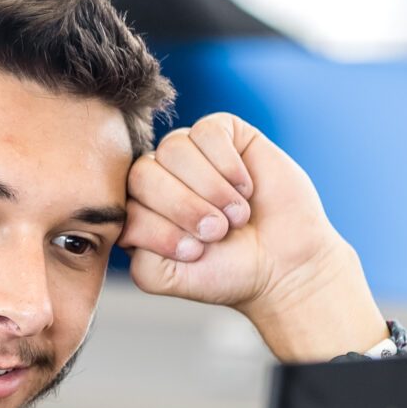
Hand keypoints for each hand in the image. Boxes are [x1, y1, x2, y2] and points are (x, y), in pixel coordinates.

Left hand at [118, 113, 387, 361]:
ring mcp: (189, 154)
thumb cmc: (226, 272)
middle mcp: (159, 177)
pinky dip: (227, 163)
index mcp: (139, 210)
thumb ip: (135, 249)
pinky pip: (207, 131)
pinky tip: (245, 186)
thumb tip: (128, 215)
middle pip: (144, 173)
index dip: (158, 228)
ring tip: (236, 214)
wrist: (283, 265)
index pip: (123, 203)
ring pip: (174, 148)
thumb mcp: (167, 276)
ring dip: (209, 187)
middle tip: (217, 232)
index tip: (194, 253)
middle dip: (183, 207)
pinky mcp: (223, 135)